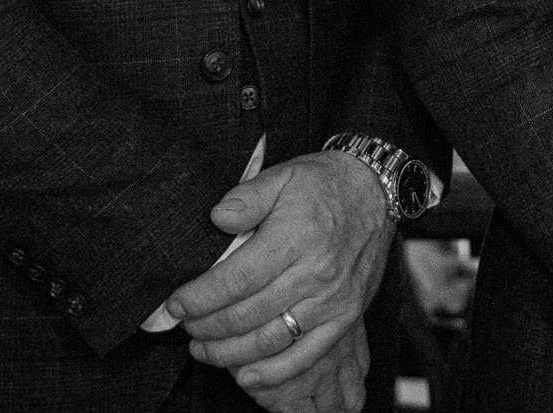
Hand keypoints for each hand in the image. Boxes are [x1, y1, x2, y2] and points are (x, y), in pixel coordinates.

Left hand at [161, 151, 392, 404]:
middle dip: (207, 327)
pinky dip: (274, 372)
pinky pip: (306, 355)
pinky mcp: (345, 317)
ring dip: (230, 353)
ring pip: (271, 340)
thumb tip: (216, 218)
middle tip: (184, 327)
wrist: (377, 191)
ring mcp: (332, 300)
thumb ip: (247, 197)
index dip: (200, 297)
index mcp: (294, 237)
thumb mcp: (282, 176)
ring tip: (203, 350)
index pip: (236, 278)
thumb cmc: (323, 184)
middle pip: (248, 314)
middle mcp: (315, 274)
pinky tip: (246, 376)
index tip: (175, 305)